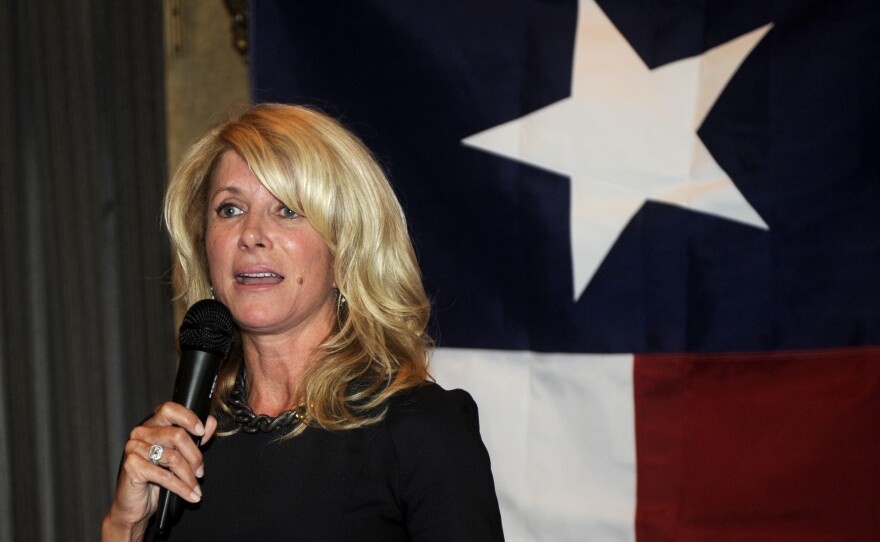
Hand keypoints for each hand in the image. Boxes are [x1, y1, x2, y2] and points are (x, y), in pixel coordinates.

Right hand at [101, 402, 217, 540]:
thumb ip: (194, 438)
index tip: (201, 431)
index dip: (188, 418)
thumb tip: (210, 422)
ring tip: (195, 487)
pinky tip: (190, 495)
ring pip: (173, 457)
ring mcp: (134, 448)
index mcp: (153, 425)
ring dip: (189, 476)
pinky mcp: (131, 466)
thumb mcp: (179, 456)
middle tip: (200, 471)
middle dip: (195, 456)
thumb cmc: (156, 478)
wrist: (135, 504)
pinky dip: (182, 488)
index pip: (170, 409)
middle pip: (177, 435)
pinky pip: (164, 476)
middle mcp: (141, 433)